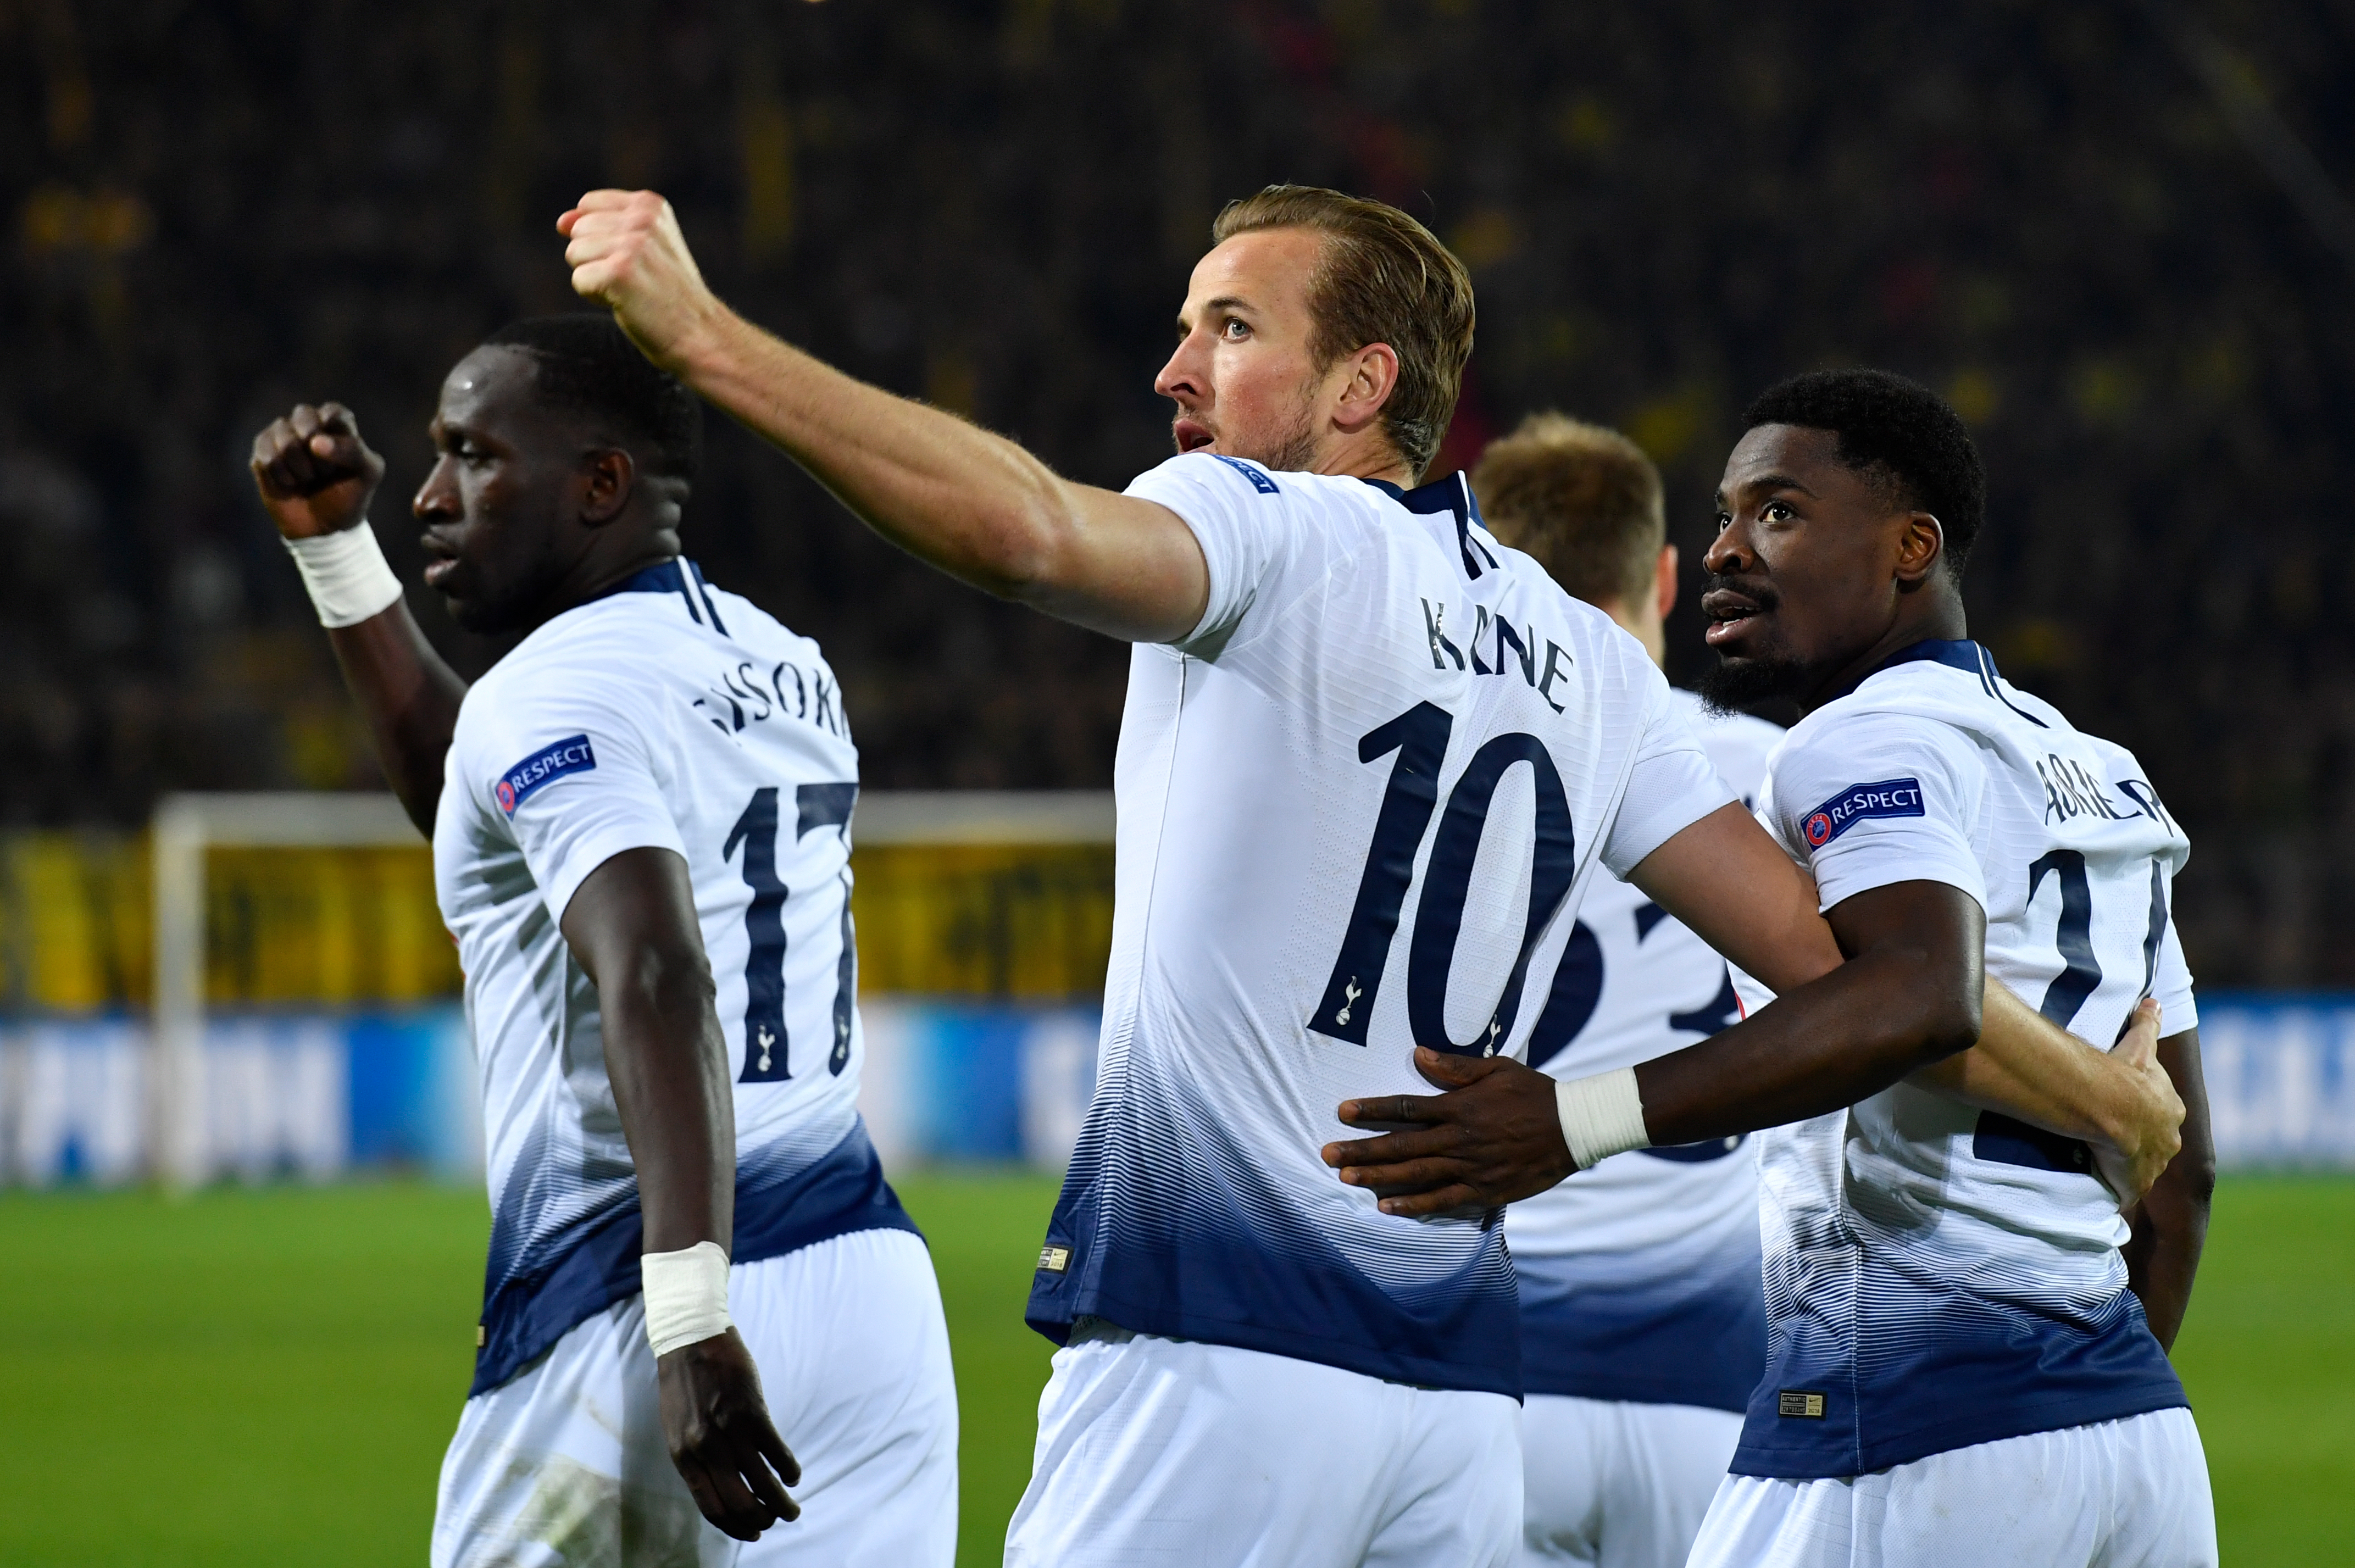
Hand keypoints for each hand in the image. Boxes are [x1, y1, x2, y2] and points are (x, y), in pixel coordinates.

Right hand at [248, 402, 383, 538]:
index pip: (333, 412)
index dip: (335, 436)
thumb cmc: (349, 496)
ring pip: (284, 438)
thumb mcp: (368, 473)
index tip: (340, 460)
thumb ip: (353, 450)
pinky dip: (283, 476)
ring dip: (301, 468)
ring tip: (308, 479)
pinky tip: (290, 484)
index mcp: (337, 422)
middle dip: (316, 451)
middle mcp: (308, 423)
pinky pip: (267, 456)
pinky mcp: (262, 451)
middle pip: (304, 416)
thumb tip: (313, 441)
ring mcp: (282, 434)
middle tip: (325, 473)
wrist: (323, 528)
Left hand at [558, 190, 723, 370]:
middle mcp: (642, 218)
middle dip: (595, 258)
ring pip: (574, 254)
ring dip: (595, 278)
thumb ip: (601, 225)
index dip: (598, 236)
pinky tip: (626, 302)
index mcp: (650, 205)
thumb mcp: (643, 245)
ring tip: (630, 290)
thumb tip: (561, 222)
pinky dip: (596, 298)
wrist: (699, 333)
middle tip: (634, 278)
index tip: (633, 258)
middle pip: (578, 231)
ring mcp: (632, 245)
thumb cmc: (668, 292)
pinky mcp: (619, 273)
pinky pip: (579, 280)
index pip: (588, 206)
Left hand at [656, 1328, 801, 1541]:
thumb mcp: (678, 1429)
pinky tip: (793, 1475)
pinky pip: (775, 1452)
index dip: (735, 1527)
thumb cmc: (683, 1385)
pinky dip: (788, 1469)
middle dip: (762, 1520)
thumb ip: (695, 1459)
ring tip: (792, 1510)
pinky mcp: (752, 1412)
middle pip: (739, 1502)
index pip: (712, 1508)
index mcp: (683, 1457)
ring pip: (761, 1483)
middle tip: (777, 1520)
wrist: (690, 1339)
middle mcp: (704, 1450)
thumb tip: (719, 1488)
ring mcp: (729, 1432)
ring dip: (781, 1502)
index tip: (753, 1533)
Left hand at [1319, 1047, 1575, 1217]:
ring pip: (1415, 1174)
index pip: (1406, 1107)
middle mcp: (1459, 1138)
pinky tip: (1387, 1207)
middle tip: (1327, 1154)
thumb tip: (1418, 1054)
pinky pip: (1442, 1200)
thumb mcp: (1497, 1068)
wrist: (1574, 1128)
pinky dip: (1414, 1205)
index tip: (1342, 1111)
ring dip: (1378, 1176)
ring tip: (1346, 1178)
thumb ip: (1456, 1067)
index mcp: (1460, 1106)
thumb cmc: (1534, 1093)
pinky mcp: (1484, 1190)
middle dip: (1361, 1148)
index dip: (1372, 1109)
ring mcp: (1470, 1167)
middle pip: (1401, 1145)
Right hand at [2091, 999, 2183, 1209]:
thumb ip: (2148, 1024)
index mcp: (2172, 1110)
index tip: (2127, 1108)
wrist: (2110, 1107)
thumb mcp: (2141, 1044)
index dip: (2145, 1110)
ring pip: (2142, 1166)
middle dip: (2140, 1141)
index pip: (2162, 1112)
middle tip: (2114, 1134)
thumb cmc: (2125, 1074)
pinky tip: (2100, 1178)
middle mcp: (2170, 1141)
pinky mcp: (2134, 1184)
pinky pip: (2125, 1187)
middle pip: (2157, 1142)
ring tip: (2103, 1156)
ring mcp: (2153, 1165)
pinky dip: (2116, 1184)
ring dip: (2127, 1163)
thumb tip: (2156, 1000)